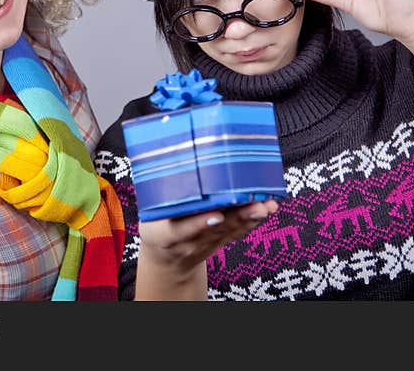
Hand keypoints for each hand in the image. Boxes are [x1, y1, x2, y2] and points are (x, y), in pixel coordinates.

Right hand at [138, 199, 278, 279]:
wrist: (166, 258)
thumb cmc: (156, 223)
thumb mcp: (147, 211)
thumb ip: (159, 190)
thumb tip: (170, 154)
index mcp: (164, 233)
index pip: (181, 229)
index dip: (199, 223)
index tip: (217, 214)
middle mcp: (187, 242)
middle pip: (215, 229)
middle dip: (238, 216)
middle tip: (257, 205)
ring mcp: (205, 244)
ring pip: (230, 230)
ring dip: (250, 217)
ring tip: (267, 204)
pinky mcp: (220, 242)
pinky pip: (237, 232)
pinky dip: (252, 220)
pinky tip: (266, 209)